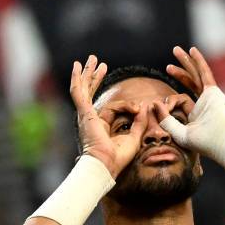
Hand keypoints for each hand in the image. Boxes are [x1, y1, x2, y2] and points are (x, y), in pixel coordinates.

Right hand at [70, 55, 146, 177]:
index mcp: (101, 126)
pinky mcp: (85, 113)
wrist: (106, 164)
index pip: (115, 108)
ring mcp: (85, 115)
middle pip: (92, 93)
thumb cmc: (117, 157)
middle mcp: (90, 119)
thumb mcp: (134, 136)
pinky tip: (79, 66)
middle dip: (95, 77)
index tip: (139, 108)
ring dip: (89, 73)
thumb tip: (146, 107)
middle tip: (99, 63)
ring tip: (92, 59)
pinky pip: (79, 92)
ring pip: (85, 89)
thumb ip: (139, 122)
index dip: (128, 105)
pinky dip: (79, 78)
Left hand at [156, 47, 224, 164]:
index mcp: (195, 116)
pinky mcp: (214, 91)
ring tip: (175, 50)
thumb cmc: (206, 143)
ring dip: (186, 62)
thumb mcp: (180, 133)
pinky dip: (198, 61)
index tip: (155, 103)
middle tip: (168, 64)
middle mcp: (203, 104)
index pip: (181, 101)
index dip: (168, 101)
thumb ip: (167, 120)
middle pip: (190, 83)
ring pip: (195, 75)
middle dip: (179, 71)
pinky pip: (204, 73)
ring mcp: (209, 96)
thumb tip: (154, 103)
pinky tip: (192, 50)